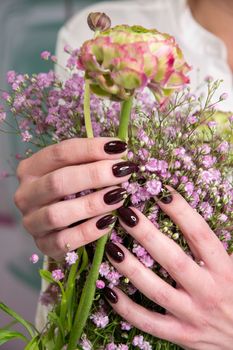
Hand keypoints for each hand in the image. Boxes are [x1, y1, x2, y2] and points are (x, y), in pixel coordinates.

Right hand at [14, 138, 136, 259]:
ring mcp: (32, 222)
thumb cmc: (73, 192)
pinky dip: (88, 231)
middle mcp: (26, 195)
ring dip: (92, 203)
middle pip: (58, 181)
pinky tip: (110, 221)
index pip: (59, 153)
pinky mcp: (43, 245)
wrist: (63, 227)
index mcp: (31, 169)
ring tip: (119, 195)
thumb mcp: (77, 171)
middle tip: (123, 171)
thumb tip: (119, 150)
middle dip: (94, 174)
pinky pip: (64, 240)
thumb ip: (91, 160)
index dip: (91, 148)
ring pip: (57, 213)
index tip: (119, 148)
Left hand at [105, 187, 232, 349]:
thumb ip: (217, 242)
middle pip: (172, 259)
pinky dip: (127, 308)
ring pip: (155, 290)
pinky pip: (149, 322)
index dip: (181, 211)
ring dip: (130, 267)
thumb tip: (202, 212)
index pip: (200, 235)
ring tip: (111, 246)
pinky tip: (109, 290)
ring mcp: (192, 315)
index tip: (161, 192)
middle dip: (147, 235)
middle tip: (125, 213)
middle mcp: (207, 291)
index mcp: (224, 270)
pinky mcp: (181, 335)